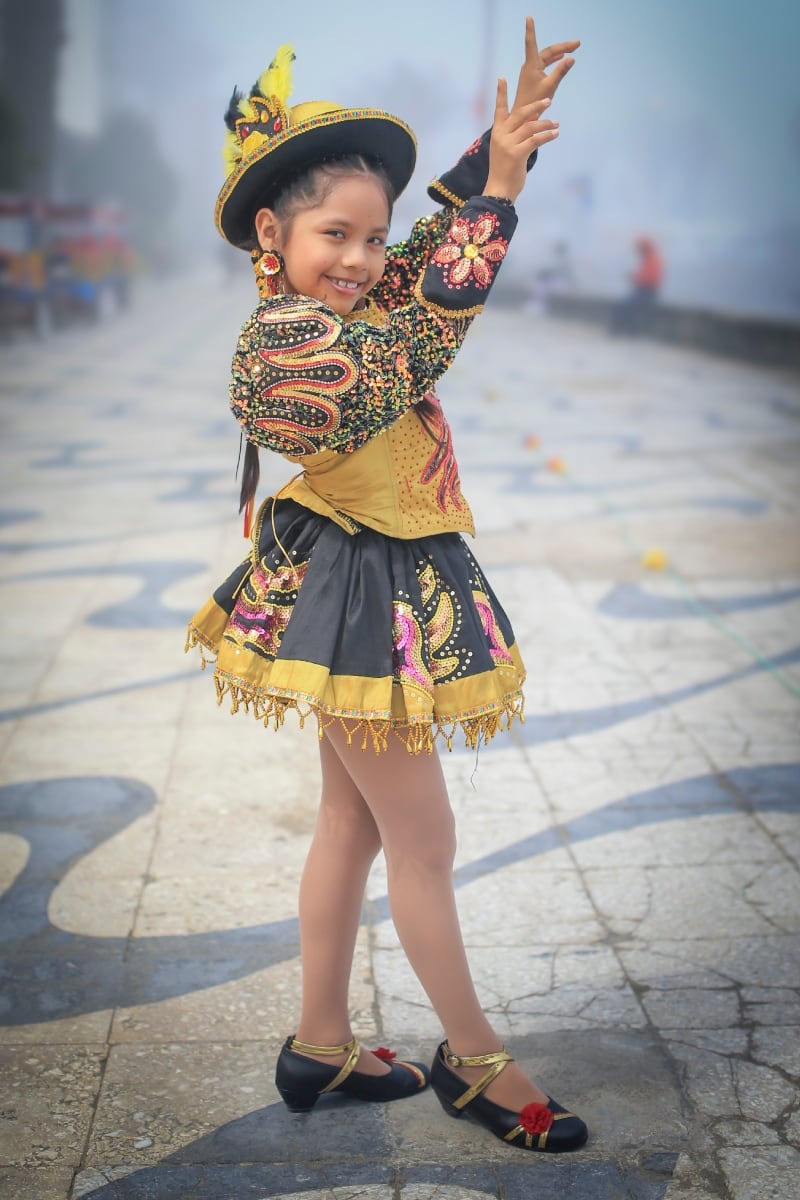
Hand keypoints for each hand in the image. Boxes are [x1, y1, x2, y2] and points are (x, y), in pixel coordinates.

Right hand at [484, 81, 558, 202]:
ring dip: (546, 123)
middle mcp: (501, 135)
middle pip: (520, 113)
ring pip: (530, 126)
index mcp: (497, 132)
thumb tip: (532, 120)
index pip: (499, 109)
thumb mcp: (506, 149)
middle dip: (536, 105)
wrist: (499, 190)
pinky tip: (555, 134)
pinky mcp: (517, 154)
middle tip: (549, 101)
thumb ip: (515, 134)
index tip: (501, 78)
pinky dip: (547, 135)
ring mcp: (508, 144)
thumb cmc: (505, 170)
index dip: (501, 93)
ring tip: (557, 124)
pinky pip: (535, 140)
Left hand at [513, 15, 578, 109]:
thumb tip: (571, 58)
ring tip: (573, 48)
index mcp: (531, 65)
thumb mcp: (550, 86)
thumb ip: (561, 71)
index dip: (530, 29)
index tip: (528, 17)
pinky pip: (544, 64)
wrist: (523, 118)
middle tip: (577, 44)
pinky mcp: (532, 78)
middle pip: (547, 51)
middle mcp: (530, 65)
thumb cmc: (534, 102)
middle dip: (563, 47)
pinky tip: (560, 58)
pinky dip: (553, 60)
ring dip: (559, 53)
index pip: (531, 42)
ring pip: (546, 57)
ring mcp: (531, 71)